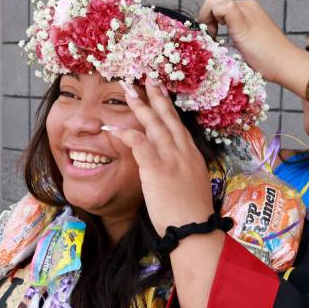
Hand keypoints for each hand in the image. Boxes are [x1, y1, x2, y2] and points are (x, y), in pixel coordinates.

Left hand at [105, 79, 213, 237]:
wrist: (194, 228)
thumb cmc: (192, 214)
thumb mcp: (193, 186)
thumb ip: (184, 172)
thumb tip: (176, 169)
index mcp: (192, 156)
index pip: (179, 126)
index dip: (169, 109)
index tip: (162, 94)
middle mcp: (183, 151)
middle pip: (168, 118)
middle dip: (157, 97)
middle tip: (147, 79)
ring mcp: (171, 158)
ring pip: (155, 125)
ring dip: (141, 106)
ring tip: (129, 91)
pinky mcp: (157, 168)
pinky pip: (139, 143)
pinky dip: (126, 133)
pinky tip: (114, 127)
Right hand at [198, 0, 295, 83]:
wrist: (286, 66)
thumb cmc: (263, 53)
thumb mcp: (241, 29)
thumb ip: (226, 11)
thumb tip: (213, 8)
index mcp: (243, 6)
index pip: (213, 3)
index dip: (206, 18)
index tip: (210, 37)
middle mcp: (248, 8)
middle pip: (219, 9)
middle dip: (212, 24)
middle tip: (215, 43)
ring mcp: (252, 19)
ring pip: (225, 18)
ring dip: (219, 30)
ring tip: (223, 46)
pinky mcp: (255, 30)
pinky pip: (235, 26)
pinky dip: (229, 35)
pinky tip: (234, 46)